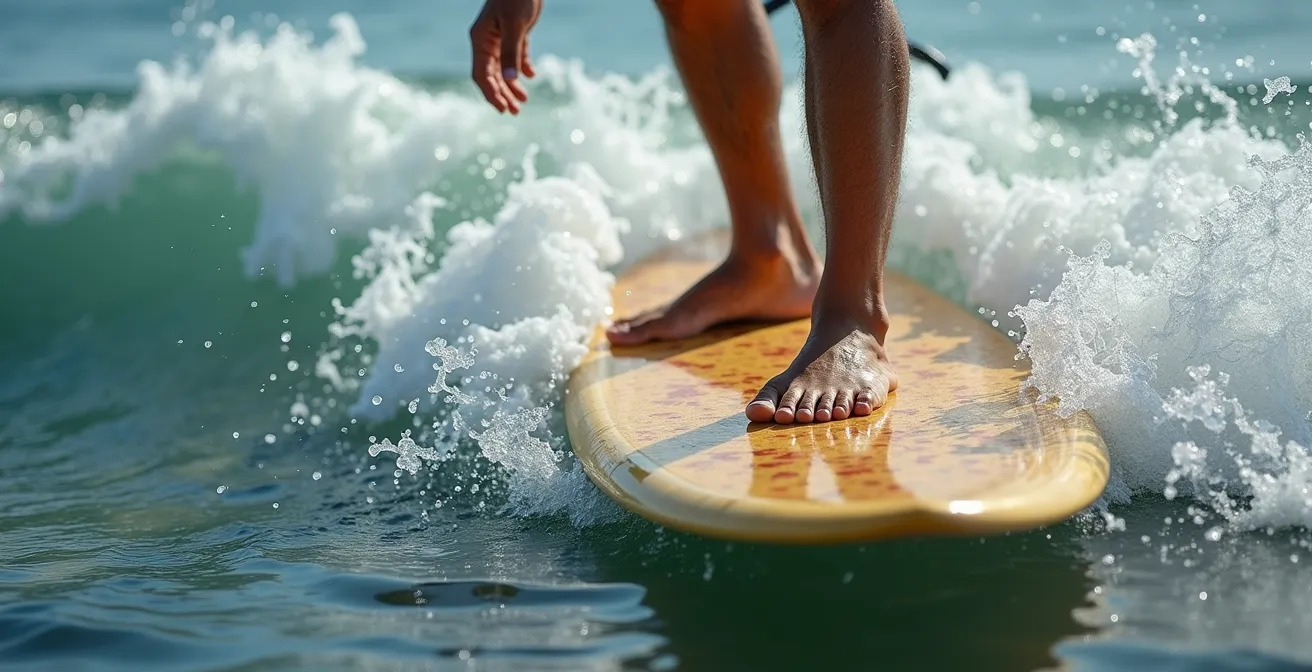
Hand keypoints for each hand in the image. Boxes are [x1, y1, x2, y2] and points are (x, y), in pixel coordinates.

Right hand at [469, 0, 541, 114]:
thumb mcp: (516, 26)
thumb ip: (512, 52)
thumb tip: (511, 80)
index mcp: (481, 40)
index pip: (481, 74)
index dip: (491, 94)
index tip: (502, 109)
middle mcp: (487, 41)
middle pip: (492, 76)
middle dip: (502, 95)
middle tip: (515, 112)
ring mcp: (499, 38)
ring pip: (503, 69)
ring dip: (512, 86)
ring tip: (524, 101)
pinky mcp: (514, 33)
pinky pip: (515, 57)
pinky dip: (522, 68)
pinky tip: (531, 77)